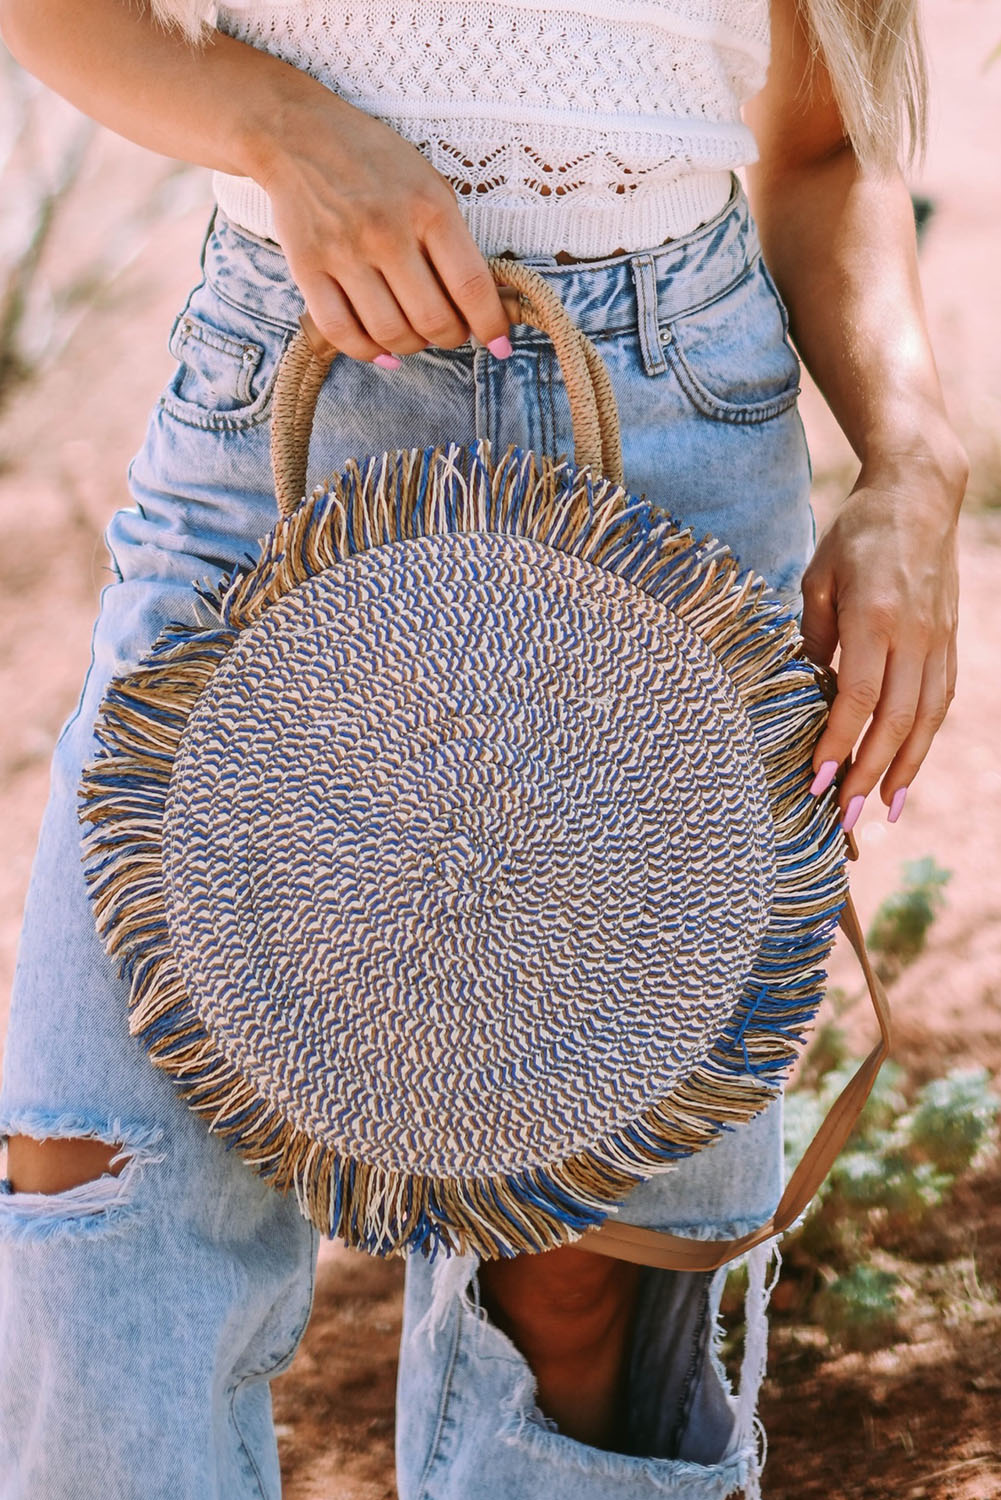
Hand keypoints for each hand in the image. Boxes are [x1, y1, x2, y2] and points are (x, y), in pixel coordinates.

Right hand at [255, 86, 513, 363]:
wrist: (299, 136)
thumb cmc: (376, 164)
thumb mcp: (429, 186)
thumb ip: (453, 242)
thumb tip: (478, 305)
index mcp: (427, 208)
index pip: (470, 286)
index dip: (491, 325)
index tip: (500, 344)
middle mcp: (386, 232)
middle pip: (432, 320)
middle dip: (451, 337)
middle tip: (450, 331)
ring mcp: (344, 252)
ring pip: (390, 333)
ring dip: (412, 346)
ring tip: (415, 334)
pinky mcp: (307, 268)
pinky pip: (341, 331)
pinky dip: (367, 351)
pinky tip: (382, 351)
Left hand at [801, 444, 967, 827]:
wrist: (918, 495)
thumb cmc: (855, 536)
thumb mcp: (817, 579)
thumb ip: (812, 637)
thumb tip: (806, 692)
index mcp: (875, 617)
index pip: (857, 697)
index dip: (837, 743)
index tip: (816, 781)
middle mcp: (913, 634)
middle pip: (895, 720)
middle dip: (869, 774)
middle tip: (845, 818)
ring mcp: (938, 639)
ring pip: (926, 718)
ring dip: (904, 769)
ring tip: (883, 810)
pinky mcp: (950, 641)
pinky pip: (940, 701)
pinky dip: (925, 740)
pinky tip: (908, 768)